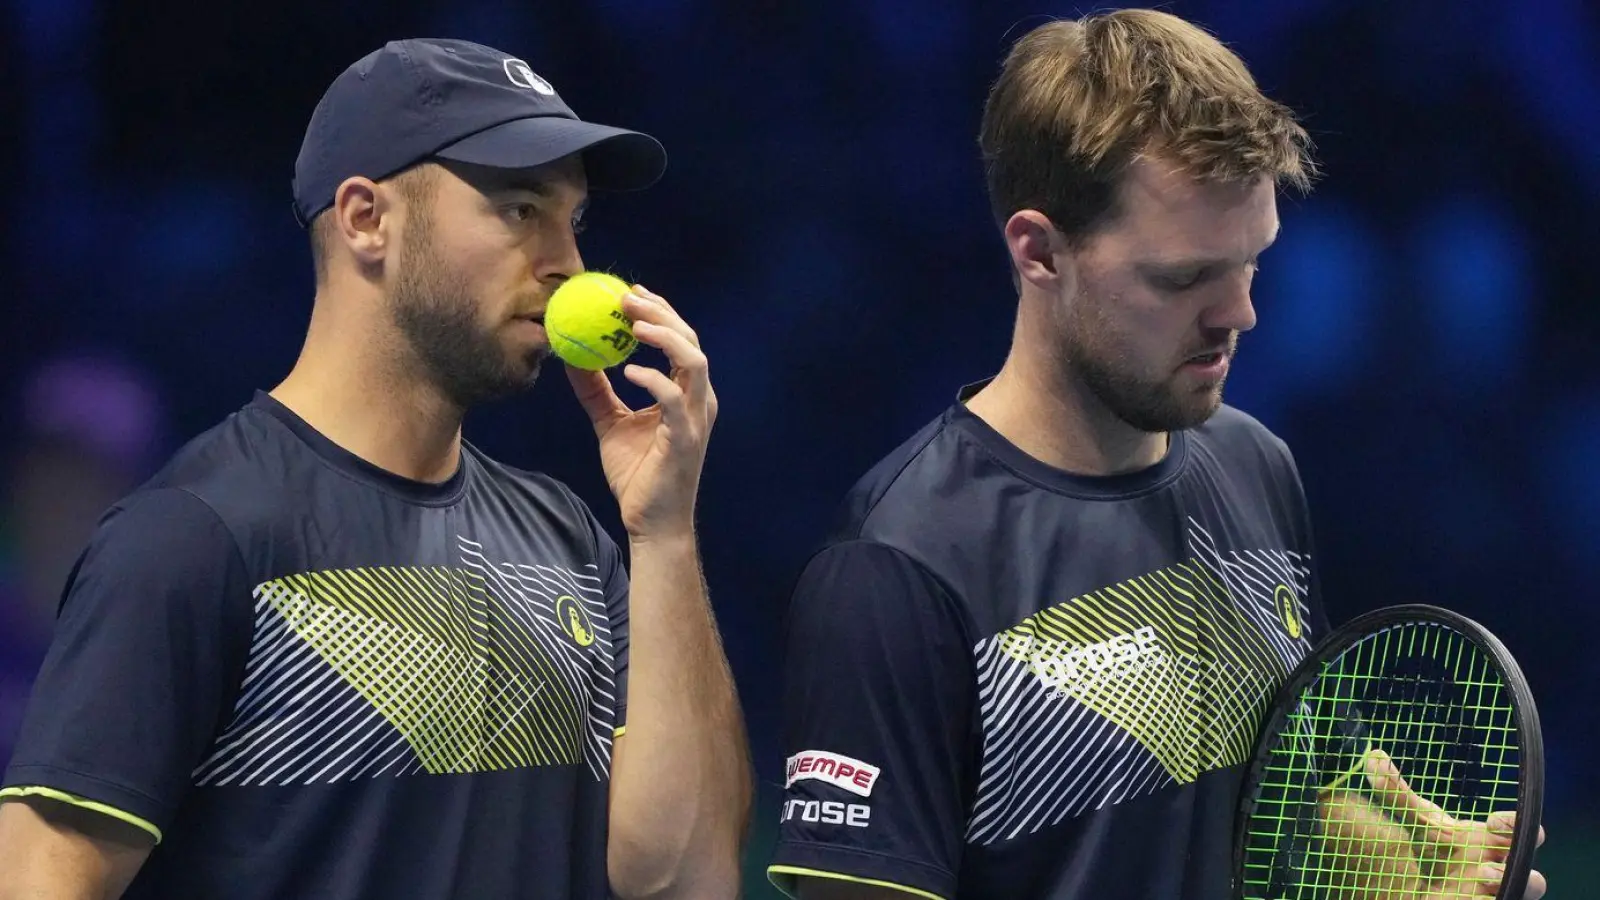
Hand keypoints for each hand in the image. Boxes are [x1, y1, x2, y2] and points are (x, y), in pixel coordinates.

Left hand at [566, 285, 716, 539]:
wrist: (652, 522)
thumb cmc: (638, 475)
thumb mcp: (610, 423)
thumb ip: (595, 390)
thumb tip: (570, 357)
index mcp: (686, 394)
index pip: (680, 341)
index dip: (659, 313)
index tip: (630, 294)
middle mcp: (697, 401)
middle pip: (690, 342)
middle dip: (661, 314)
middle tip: (627, 298)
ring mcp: (695, 418)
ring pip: (694, 362)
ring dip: (666, 336)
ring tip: (635, 324)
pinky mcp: (685, 438)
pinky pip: (673, 399)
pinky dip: (653, 379)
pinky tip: (629, 371)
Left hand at [1317, 748, 1546, 898]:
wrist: (1427, 883)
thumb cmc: (1436, 849)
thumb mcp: (1419, 822)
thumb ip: (1397, 794)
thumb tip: (1373, 756)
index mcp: (1495, 843)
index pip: (1526, 832)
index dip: (1517, 826)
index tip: (1494, 821)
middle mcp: (1503, 871)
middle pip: (1535, 880)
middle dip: (1520, 873)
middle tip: (1486, 866)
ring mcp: (1497, 894)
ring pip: (1523, 898)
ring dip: (1504, 889)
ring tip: (1481, 877)